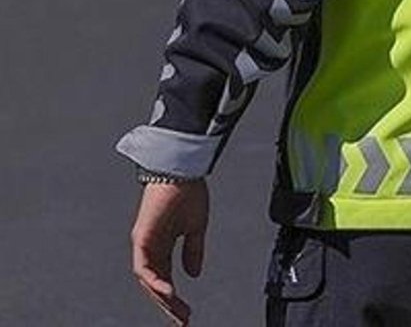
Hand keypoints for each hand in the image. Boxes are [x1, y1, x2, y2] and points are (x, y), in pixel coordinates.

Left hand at [130, 180, 209, 324]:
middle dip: (169, 304)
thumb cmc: (188, 192)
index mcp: (163, 244)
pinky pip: (144, 267)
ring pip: (148, 280)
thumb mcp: (196, 227)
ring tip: (178, 311)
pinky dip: (155, 281)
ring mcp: (143, 243)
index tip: (186, 312)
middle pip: (155, 284)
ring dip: (162, 297)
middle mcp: (149, 246)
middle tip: (182, 320)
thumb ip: (193, 251)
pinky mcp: (141, 238)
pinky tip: (169, 291)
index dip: (175, 296)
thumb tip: (193, 273)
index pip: (166, 277)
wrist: (182, 171)